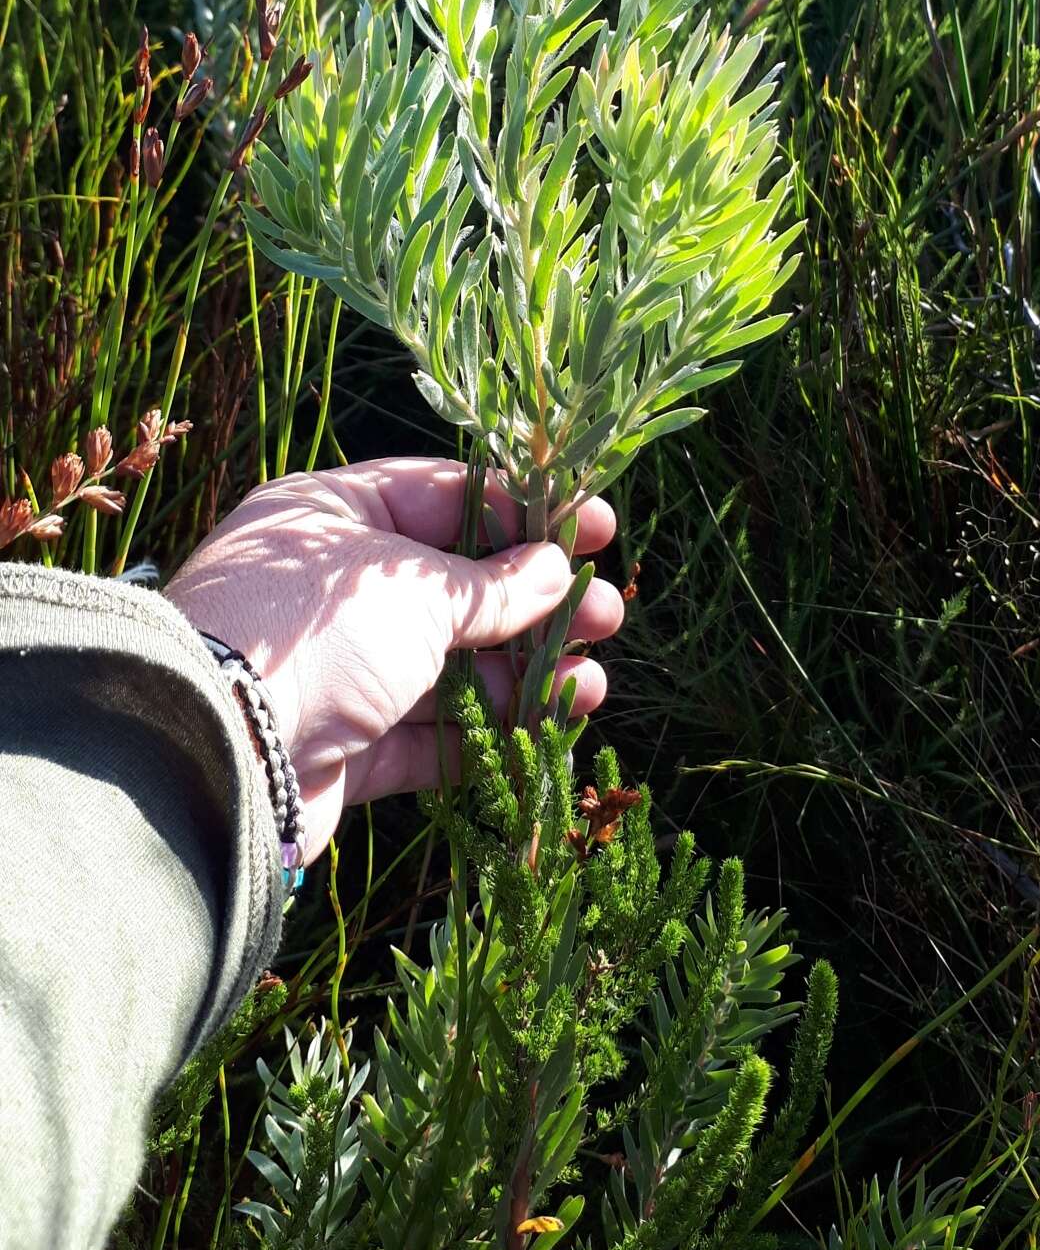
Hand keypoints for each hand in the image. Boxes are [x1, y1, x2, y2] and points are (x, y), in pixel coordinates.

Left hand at [164, 458, 622, 861]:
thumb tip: (552, 569)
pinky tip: (551, 726)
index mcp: (329, 519)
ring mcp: (337, 670)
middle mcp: (329, 592)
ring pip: (449, 667)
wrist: (223, 752)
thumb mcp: (416, 589)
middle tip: (607, 614)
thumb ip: (492, 584)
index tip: (596, 528)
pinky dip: (489, 732)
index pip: (441, 497)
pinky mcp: (344, 745)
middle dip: (535, 605)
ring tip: (593, 685)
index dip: (521, 512)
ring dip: (523, 675)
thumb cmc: (315, 634)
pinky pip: (430, 734)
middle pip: (454, 589)